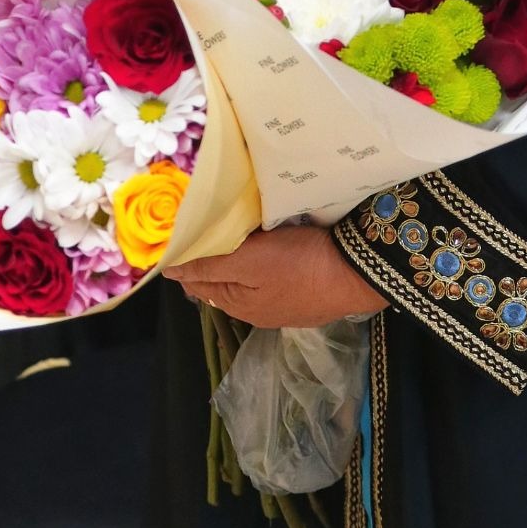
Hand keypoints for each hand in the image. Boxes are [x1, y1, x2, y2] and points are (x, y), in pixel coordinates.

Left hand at [166, 224, 384, 327]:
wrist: (357, 272)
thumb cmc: (299, 265)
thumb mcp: (249, 261)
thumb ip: (210, 265)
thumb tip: (169, 272)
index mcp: (238, 304)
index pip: (199, 278)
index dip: (190, 254)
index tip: (187, 225)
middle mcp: (256, 310)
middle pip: (224, 277)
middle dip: (215, 252)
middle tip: (212, 217)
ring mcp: (282, 302)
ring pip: (249, 275)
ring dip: (241, 254)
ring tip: (238, 224)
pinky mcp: (303, 290)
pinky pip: (272, 272)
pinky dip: (264, 256)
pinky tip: (270, 240)